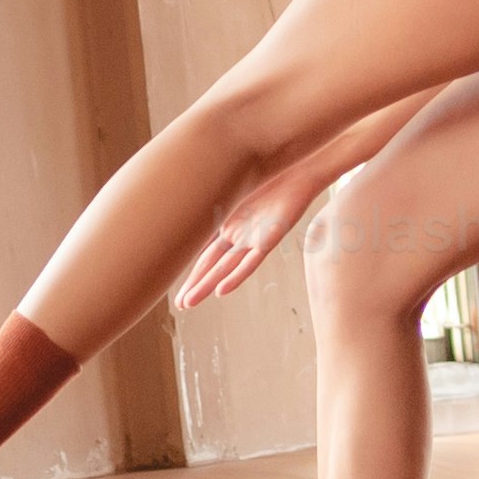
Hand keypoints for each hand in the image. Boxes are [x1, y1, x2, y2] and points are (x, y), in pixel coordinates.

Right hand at [177, 149, 337, 307]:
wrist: (300, 172)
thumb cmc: (272, 177)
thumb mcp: (236, 189)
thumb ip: (214, 200)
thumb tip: (188, 197)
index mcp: (230, 227)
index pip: (205, 256)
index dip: (192, 274)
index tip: (178, 292)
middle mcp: (240, 238)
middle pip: (212, 267)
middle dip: (195, 286)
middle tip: (180, 306)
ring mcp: (253, 239)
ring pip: (226, 269)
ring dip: (208, 286)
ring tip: (190, 304)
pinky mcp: (269, 239)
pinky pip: (251, 262)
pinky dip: (235, 277)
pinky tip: (221, 291)